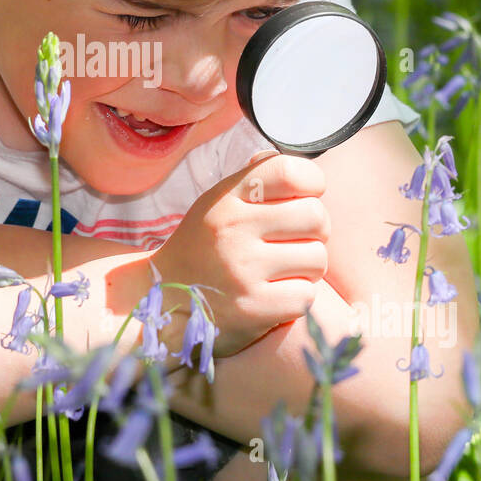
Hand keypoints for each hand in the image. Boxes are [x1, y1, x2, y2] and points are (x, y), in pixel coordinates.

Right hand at [153, 149, 330, 359]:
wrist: (163, 299)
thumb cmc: (204, 246)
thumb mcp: (218, 204)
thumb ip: (256, 181)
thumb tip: (300, 172)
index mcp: (225, 198)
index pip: (289, 171)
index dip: (312, 182)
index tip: (305, 196)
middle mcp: (232, 231)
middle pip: (315, 216)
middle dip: (315, 231)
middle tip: (295, 240)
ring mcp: (242, 271)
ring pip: (317, 258)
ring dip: (308, 266)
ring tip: (283, 269)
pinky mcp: (253, 308)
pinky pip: (306, 296)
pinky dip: (296, 296)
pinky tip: (274, 293)